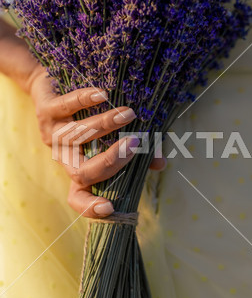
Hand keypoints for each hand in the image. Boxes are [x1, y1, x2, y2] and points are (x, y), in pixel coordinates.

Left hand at [30, 67, 165, 217]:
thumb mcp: (115, 138)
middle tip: (134, 144)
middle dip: (111, 161)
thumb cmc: (90, 119)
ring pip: (78, 137)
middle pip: (82, 173)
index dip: (89, 207)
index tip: (110, 207)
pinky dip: (85, 101)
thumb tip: (160, 163)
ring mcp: (53, 136)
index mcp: (79, 169)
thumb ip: (138, 153)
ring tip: (129, 114)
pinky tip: (104, 96)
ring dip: (106, 125)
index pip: (78, 197)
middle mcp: (64, 158)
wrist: (52, 89)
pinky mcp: (45, 111)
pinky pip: (66, 108)